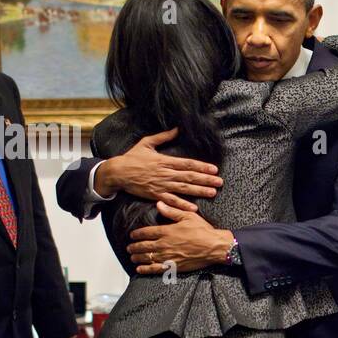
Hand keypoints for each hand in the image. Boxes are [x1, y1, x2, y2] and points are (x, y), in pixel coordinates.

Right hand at [98, 129, 222, 210]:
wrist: (118, 172)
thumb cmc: (132, 157)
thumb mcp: (147, 143)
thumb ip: (163, 136)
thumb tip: (177, 128)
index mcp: (165, 161)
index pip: (187, 163)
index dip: (202, 166)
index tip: (214, 169)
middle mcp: (165, 173)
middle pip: (189, 176)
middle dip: (206, 179)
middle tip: (220, 182)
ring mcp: (161, 185)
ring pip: (183, 189)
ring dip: (199, 191)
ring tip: (212, 193)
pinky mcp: (155, 195)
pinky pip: (171, 201)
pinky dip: (182, 205)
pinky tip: (194, 208)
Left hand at [128, 201, 233, 274]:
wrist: (215, 247)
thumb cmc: (203, 231)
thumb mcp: (188, 216)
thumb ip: (172, 210)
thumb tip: (159, 204)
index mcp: (167, 231)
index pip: (146, 232)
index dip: (137, 234)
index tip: (132, 235)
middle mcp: (164, 244)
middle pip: (143, 246)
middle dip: (134, 247)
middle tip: (129, 247)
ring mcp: (168, 256)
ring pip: (147, 258)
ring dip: (137, 257)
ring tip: (132, 257)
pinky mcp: (173, 266)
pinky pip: (155, 269)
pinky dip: (145, 269)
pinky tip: (139, 269)